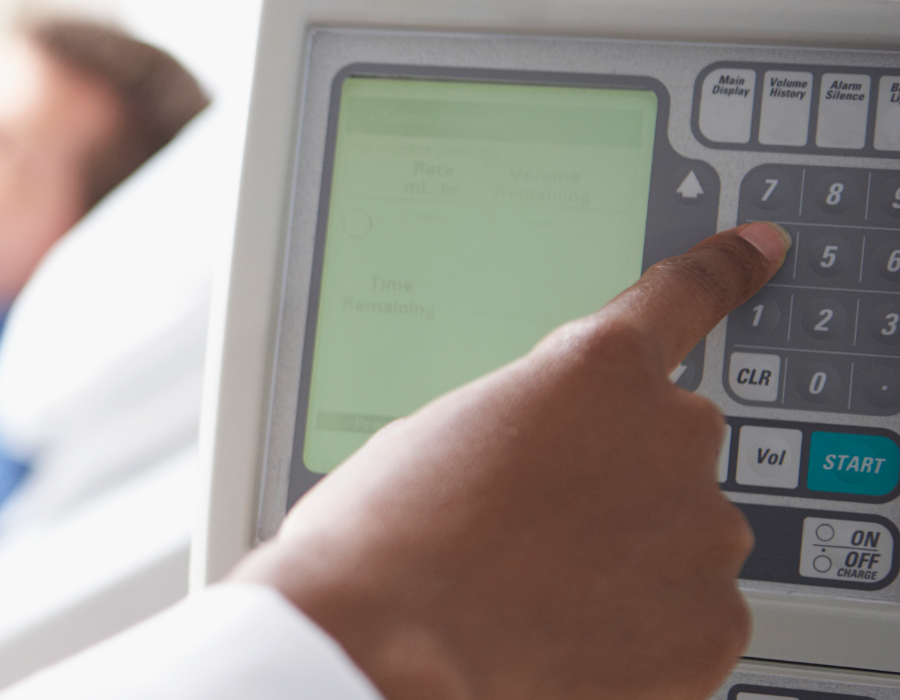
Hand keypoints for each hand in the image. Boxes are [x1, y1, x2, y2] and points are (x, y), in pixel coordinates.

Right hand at [232, 222, 788, 698]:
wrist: (385, 646)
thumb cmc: (382, 543)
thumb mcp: (432, 440)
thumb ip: (521, 429)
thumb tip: (538, 473)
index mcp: (591, 370)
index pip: (683, 297)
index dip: (725, 270)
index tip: (757, 250)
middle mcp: (668, 434)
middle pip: (668, 450)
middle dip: (618, 487)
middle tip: (533, 536)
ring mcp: (699, 533)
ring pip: (680, 544)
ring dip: (627, 567)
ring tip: (533, 600)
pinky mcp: (710, 625)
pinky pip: (688, 623)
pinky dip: (640, 639)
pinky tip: (563, 643)